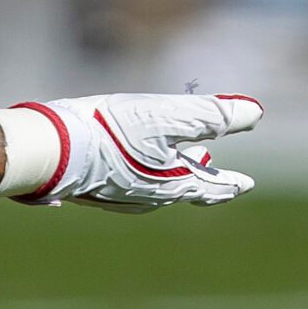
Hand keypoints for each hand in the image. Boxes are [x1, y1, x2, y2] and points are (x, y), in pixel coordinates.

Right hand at [8, 91, 261, 211]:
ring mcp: (121, 194)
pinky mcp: (97, 187)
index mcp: (172, 183)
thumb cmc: (112, 131)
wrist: (52, 150)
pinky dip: (147, 170)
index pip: (211, 187)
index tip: (247, 184)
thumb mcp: (170, 115)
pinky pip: (132, 182)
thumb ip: (213, 115)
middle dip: (202, 176)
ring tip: (182, 157)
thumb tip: (256, 112)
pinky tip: (135, 159)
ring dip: (175, 171)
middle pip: (184, 186)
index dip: (231, 182)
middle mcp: (149, 196)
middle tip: (213, 168)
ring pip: (158, 184)